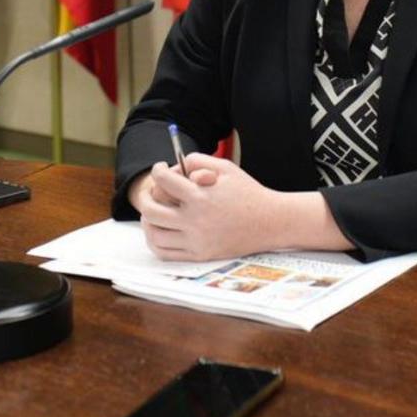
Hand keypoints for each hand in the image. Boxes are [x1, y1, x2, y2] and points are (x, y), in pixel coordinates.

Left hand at [137, 154, 348, 260]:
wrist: (271, 222)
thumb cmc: (247, 192)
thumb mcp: (225, 168)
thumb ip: (197, 161)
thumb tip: (173, 168)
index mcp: (200, 197)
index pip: (163, 182)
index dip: (157, 171)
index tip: (160, 169)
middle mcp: (195, 221)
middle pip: (151, 210)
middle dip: (145, 196)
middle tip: (150, 190)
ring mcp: (197, 241)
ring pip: (155, 234)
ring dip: (148, 220)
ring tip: (152, 211)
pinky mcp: (200, 255)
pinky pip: (166, 253)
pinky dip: (156, 241)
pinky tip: (159, 229)